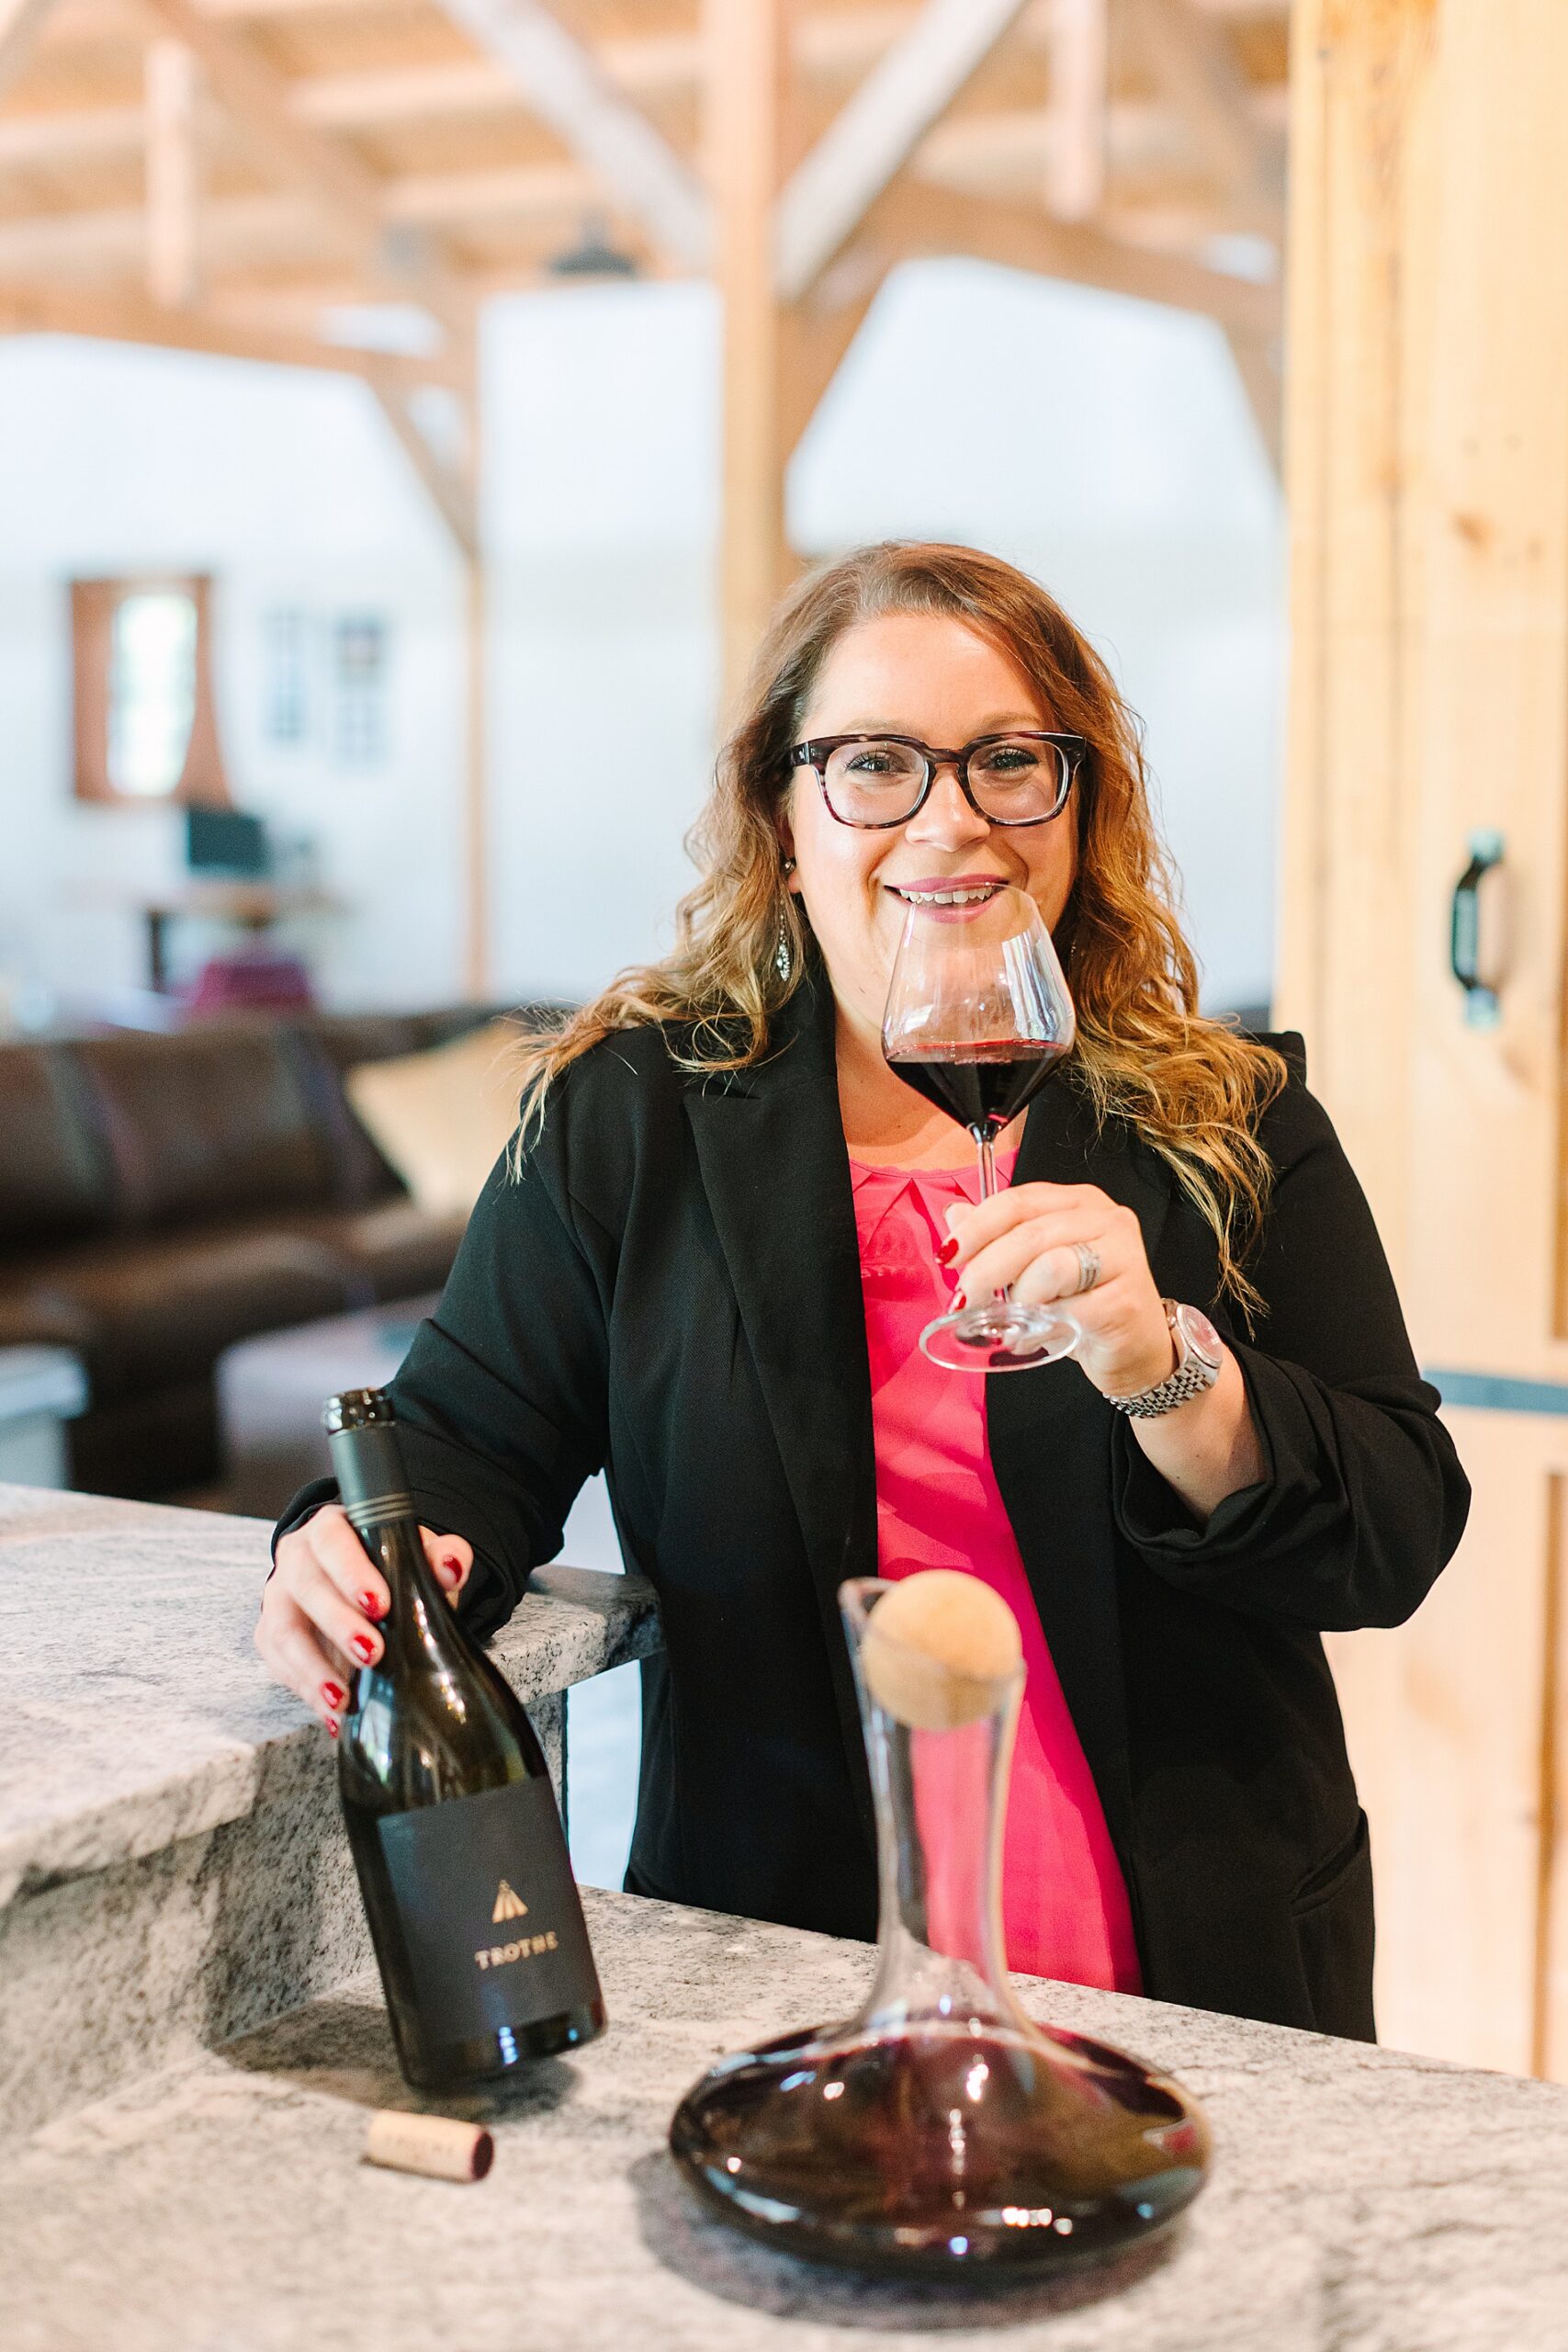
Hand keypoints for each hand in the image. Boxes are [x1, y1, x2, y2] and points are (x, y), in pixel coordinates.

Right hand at [257, 1505, 472, 1734]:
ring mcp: (279, 1598)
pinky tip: (332, 1713)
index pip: (332, 1541)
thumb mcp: (417, 1555)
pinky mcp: (271, 1636)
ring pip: (284, 1631)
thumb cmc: (388, 1565)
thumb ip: (440, 1555)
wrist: (360, 1583)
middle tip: (372, 1653)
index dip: (351, 1572)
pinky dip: (306, 1691)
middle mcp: (297, 1558)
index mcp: (331, 1528)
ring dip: (313, 1668)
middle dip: (338, 1624)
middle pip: (306, 1586)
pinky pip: (280, 1665)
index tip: (380, 1605)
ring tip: (344, 1699)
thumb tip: (451, 1567)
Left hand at [943, 1182, 1176, 1400]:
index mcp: (1079, 1201)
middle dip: (986, 1269)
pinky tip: (1033, 1337)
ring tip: (1012, 1321)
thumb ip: (997, 1238)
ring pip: (1049, 1266)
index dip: (976, 1227)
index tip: (948, 1255)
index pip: (1017, 1201)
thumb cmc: (1083, 1304)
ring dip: (1018, 1299)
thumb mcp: (1033, 1268)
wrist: (1135, 1349)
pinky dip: (1041, 1325)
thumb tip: (954, 1214)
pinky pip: (1070, 1306)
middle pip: (1029, 1234)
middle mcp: (1106, 1218)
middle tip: (967, 1298)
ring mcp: (1122, 1255)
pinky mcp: (1126, 1298)